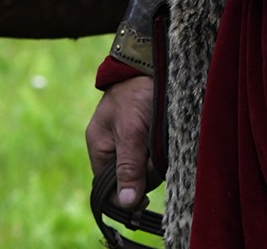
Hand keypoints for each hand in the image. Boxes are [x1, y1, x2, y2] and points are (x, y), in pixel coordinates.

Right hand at [85, 74, 156, 210]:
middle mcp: (115, 149)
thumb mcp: (131, 130)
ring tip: (162, 136)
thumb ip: (128, 165)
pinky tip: (167, 135)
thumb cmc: (137, 92)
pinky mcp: (150, 137)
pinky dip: (165, 150)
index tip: (144, 195)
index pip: (108, 188)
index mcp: (100, 148)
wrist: (154, 62)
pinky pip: (158, 156)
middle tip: (156, 149)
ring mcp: (134, 143)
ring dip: (159, 160)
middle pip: (132, 180)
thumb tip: (126, 203)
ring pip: (148, 170)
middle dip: (147, 171)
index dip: (126, 194)